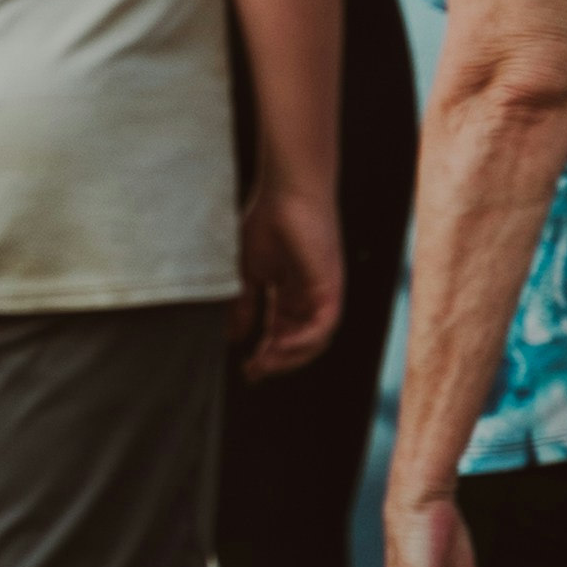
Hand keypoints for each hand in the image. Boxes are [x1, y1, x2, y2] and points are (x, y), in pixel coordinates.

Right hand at [234, 171, 341, 376]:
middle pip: (298, 344)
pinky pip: (322, 328)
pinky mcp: (332, 288)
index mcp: (291, 293)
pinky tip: (278, 348)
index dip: (265, 355)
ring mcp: (323, 294)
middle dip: (275, 362)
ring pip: (314, 342)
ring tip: (262, 365)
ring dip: (288, 358)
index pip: (281, 334)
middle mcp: (310, 297)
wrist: (286, 192)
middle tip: (252, 373)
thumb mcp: (248, 272)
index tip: (246, 369)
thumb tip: (235, 337)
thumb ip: (243, 305)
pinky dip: (302, 343)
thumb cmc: (267, 221)